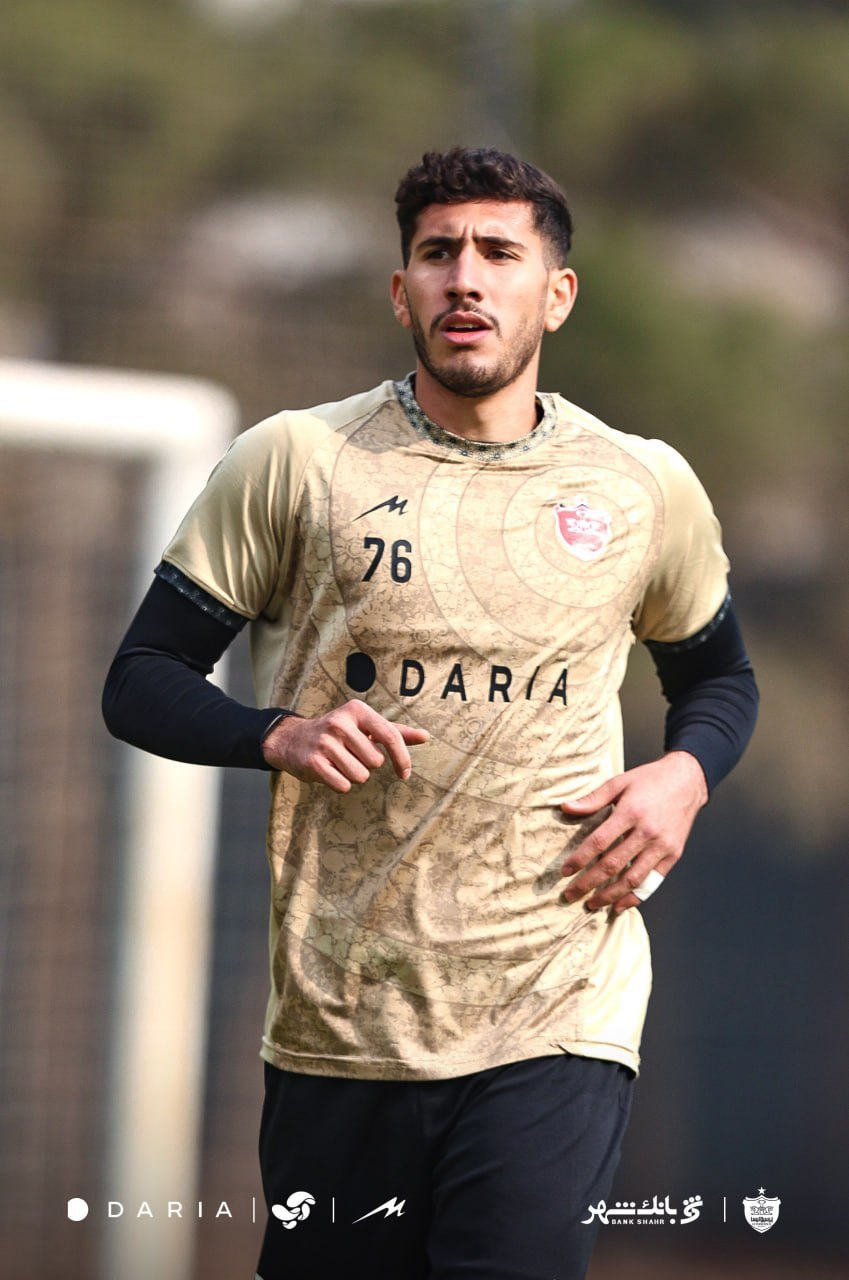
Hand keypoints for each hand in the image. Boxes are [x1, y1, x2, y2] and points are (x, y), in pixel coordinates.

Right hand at [262, 699, 428, 792]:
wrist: (293, 738)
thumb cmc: (338, 733)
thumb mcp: (364, 726)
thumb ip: (394, 732)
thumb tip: (426, 736)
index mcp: (356, 710)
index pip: (391, 736)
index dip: (402, 759)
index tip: (405, 774)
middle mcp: (340, 722)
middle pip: (375, 761)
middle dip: (366, 764)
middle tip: (350, 755)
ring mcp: (325, 742)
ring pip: (360, 776)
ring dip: (353, 775)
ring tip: (339, 762)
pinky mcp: (313, 762)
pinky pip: (343, 785)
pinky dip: (340, 784)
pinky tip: (329, 770)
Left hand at [559, 752, 707, 914]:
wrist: (687, 780)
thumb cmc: (649, 780)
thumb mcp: (619, 782)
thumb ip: (593, 798)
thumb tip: (566, 808)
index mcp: (631, 812)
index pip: (599, 842)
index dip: (580, 859)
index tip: (565, 871)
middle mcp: (647, 832)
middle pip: (613, 865)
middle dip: (588, 883)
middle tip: (570, 895)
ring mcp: (662, 846)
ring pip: (632, 879)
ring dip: (609, 895)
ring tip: (591, 904)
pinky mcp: (674, 855)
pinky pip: (652, 882)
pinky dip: (635, 897)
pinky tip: (618, 905)